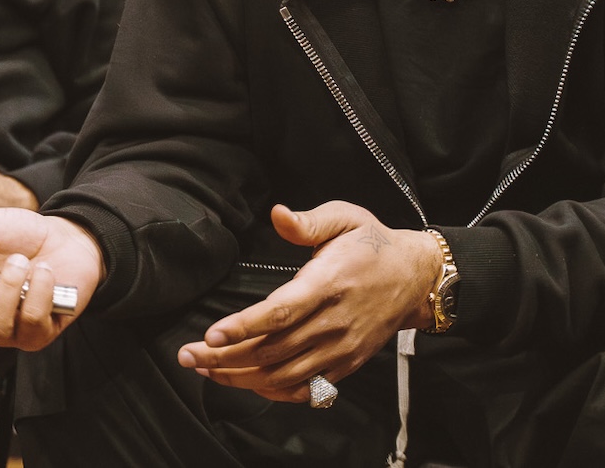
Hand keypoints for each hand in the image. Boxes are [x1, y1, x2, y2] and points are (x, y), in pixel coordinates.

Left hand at [176, 202, 437, 402]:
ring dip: (241, 376)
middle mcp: (334, 322)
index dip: (244, 326)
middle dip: (225, 357)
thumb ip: (308, 221)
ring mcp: (341, 348)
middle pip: (273, 349)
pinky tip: (246, 383)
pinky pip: (306, 387)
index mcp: (329, 283)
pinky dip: (274, 391)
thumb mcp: (346, 217)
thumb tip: (276, 213)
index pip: (281, 312)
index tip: (211, 334)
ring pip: (284, 374)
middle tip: (187, 356)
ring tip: (206, 369)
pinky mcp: (346, 364)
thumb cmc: (372, 243)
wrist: (416, 278)